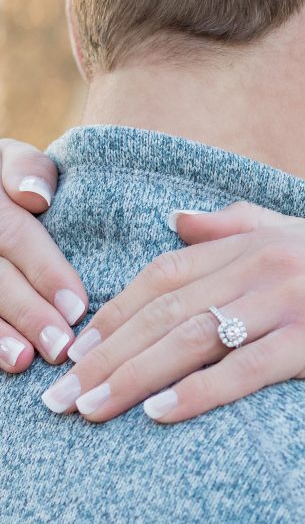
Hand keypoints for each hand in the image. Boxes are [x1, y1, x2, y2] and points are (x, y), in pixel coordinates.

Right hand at [0, 138, 88, 371]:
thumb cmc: (3, 181)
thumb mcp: (8, 161)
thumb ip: (25, 171)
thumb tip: (36, 197)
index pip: (14, 234)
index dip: (45, 271)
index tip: (78, 306)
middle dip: (26, 311)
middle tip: (62, 346)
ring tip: (25, 360)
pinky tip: (5, 361)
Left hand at [44, 202, 304, 422]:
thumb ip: (240, 225)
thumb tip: (176, 220)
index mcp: (258, 240)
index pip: (166, 274)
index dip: (113, 313)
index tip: (76, 351)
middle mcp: (270, 262)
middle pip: (168, 309)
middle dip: (106, 354)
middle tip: (60, 397)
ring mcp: (294, 298)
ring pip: (195, 339)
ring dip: (134, 377)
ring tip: (91, 411)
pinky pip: (246, 368)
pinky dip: (199, 393)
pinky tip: (161, 415)